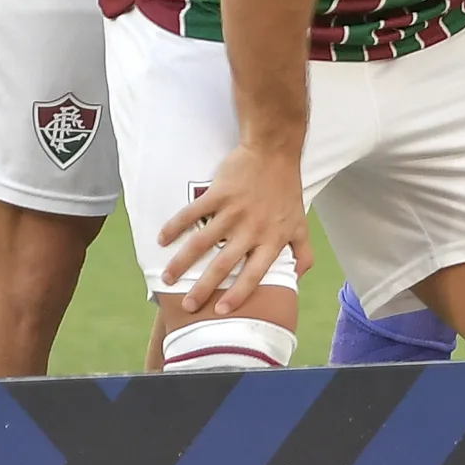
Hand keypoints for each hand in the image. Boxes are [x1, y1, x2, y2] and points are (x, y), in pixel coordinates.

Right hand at [159, 142, 309, 313]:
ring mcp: (233, 211)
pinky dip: (174, 227)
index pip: (255, 274)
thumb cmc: (286, 190)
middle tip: (188, 305)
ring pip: (202, 243)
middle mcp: (252, 229)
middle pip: (224, 265)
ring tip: (167, 278)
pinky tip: (162, 240)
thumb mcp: (301, 223)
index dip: (238, 294)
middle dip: (204, 288)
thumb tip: (299, 278)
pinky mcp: (218, 194)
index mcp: (272, 239)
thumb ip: (303, 252)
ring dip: (182, 262)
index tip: (221, 311)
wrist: (274, 153)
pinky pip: (191, 214)